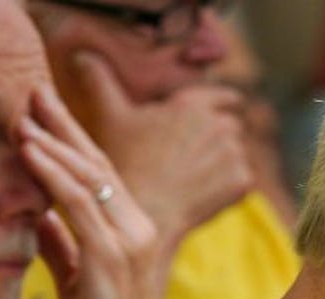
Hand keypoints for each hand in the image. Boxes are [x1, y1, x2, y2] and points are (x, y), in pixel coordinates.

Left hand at [19, 84, 162, 298]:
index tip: (43, 112)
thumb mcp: (75, 276)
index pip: (101, 173)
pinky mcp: (111, 255)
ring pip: (88, 176)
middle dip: (63, 125)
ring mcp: (129, 238)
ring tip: (21, 117)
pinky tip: (28, 152)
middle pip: (97, 162)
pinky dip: (51, 173)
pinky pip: (77, 202)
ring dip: (51, 142)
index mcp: (134, 229)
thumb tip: (33, 214)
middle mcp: (138, 225)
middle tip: (32, 92)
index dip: (72, 140)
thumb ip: (59, 241)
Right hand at [71, 51, 251, 249]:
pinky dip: (228, 187)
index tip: (206, 125)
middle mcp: (219, 123)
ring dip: (222, 163)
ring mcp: (234, 154)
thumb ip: (101, 82)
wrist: (143, 216)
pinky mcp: (242, 182)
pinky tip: (201, 194)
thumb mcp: (111, 118)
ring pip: (236, 153)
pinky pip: (242, 179)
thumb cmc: (126, 165)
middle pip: (230, 125)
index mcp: (194, 103)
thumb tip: (82, 56)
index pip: (225, 97)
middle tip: (190, 159)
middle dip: (216, 139)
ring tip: (192, 178)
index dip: (218, 109)